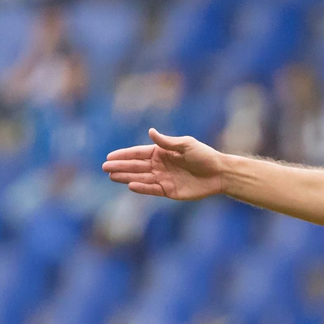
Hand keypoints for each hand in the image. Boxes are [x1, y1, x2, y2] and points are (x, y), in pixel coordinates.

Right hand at [102, 128, 225, 199]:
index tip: (109, 156)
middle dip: (120, 166)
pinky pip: (152, 189)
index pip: (138, 153)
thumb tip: (150, 131)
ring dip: (126, 177)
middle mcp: (160, 165)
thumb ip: (167, 142)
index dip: (123, 155)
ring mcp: (163, 178)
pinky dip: (142, 188)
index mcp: (161, 152)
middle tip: (104, 167)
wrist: (219, 173)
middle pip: (136, 166)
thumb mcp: (186, 145)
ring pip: (141, 178)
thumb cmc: (204, 156)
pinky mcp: (169, 191)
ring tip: (111, 176)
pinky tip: (130, 185)